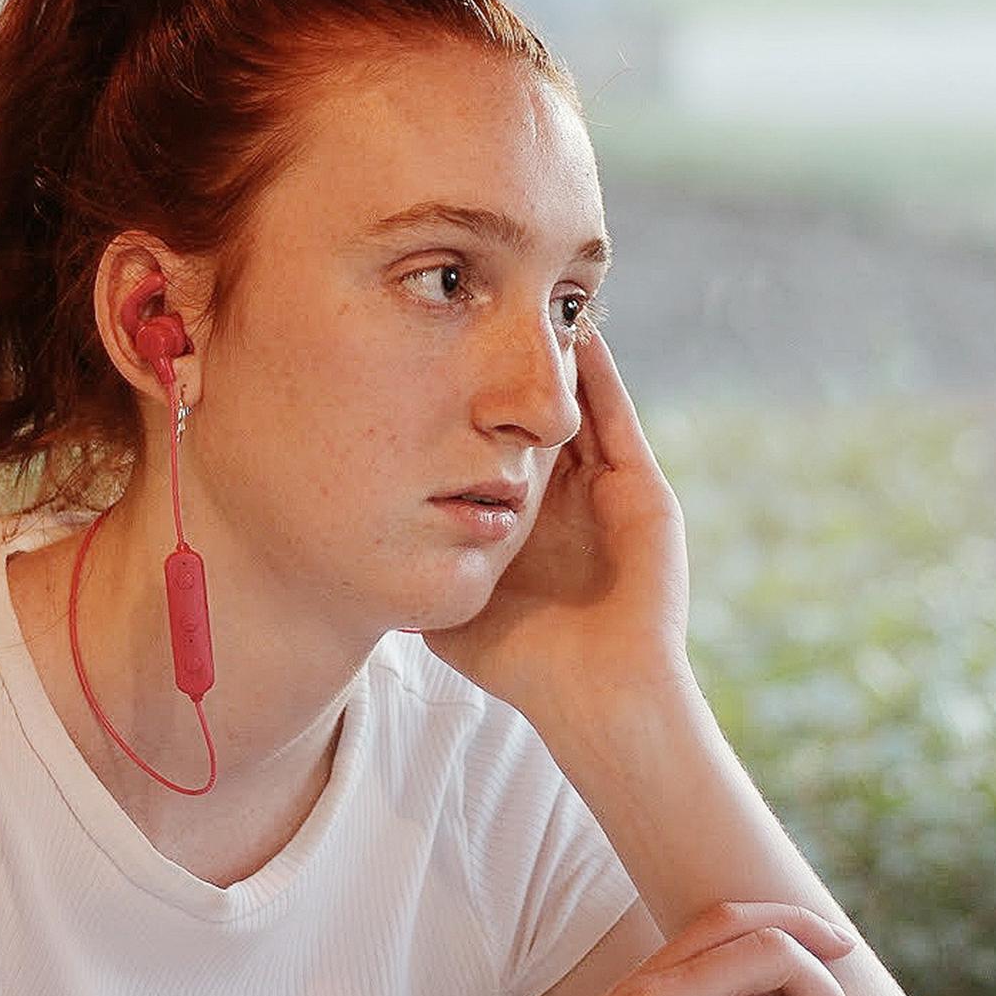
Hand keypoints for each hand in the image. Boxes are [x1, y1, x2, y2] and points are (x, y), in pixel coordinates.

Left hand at [422, 329, 690, 724]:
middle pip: (537, 413)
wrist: (597, 694)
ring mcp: (607, 493)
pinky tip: (578, 334)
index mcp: (525, 519)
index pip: (493, 443)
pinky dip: (600, 377)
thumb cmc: (521, 664)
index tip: (429, 351)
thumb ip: (417, 573)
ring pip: (578, 406)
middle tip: (482, 304)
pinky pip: (617, 419)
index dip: (467, 401)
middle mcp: (567, 500)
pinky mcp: (643, 492)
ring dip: (559, 357)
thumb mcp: (452, 607)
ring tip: (532, 301)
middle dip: (512, 362)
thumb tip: (352, 553)